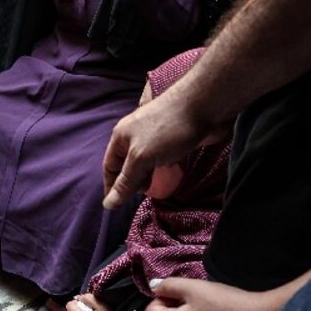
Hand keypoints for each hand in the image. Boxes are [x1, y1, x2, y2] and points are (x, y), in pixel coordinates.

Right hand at [102, 87, 227, 209]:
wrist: (204, 105)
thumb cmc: (167, 131)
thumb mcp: (141, 158)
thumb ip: (126, 182)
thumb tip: (107, 205)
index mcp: (121, 137)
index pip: (110, 166)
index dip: (111, 185)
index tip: (116, 205)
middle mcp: (135, 135)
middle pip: (127, 164)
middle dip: (131, 181)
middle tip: (140, 197)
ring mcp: (155, 135)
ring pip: (145, 161)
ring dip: (147, 176)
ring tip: (154, 188)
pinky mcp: (173, 137)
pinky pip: (161, 156)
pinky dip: (162, 167)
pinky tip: (169, 174)